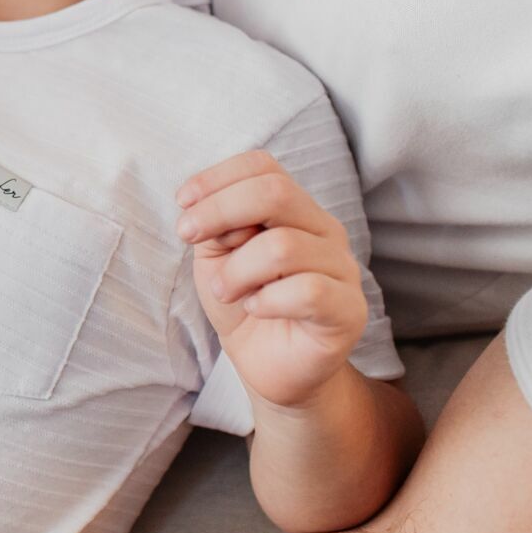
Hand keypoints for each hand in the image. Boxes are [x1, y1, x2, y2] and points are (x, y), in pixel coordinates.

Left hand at [176, 150, 367, 409]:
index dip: (217, 177)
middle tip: (189, 237)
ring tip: (224, 291)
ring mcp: (342, 269)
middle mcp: (324, 230)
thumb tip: (213, 212)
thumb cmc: (244, 303)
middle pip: (276, 192)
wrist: (270, 367)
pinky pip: (307, 292)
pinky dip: (267, 300)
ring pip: (283, 246)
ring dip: (237, 270)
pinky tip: (256, 309)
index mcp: (294, 210)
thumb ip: (215, 228)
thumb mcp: (216, 258)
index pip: (262, 166)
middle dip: (220, 211)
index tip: (182, 203)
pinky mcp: (349, 311)